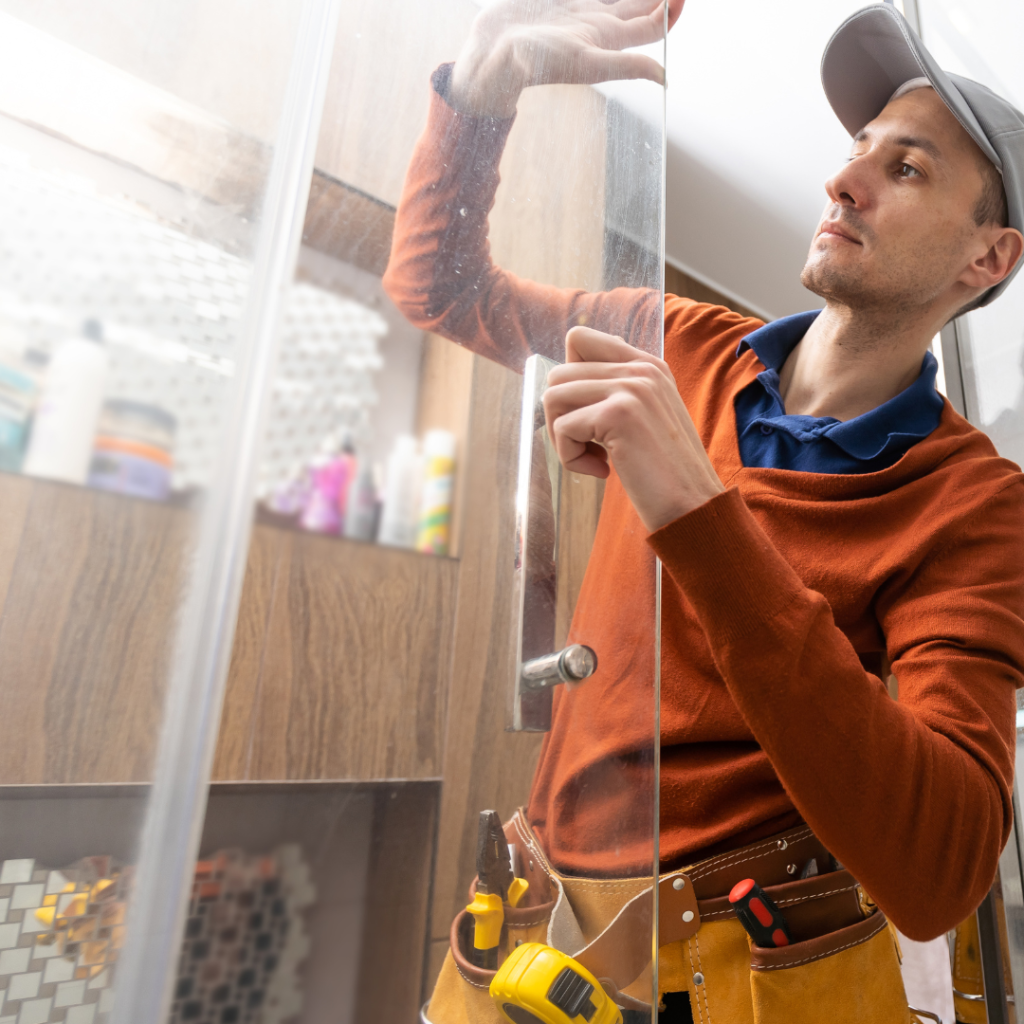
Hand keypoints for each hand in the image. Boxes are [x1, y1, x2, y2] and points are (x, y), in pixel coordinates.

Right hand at [450, 0, 683, 117]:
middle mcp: (598, 21)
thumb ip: (626, 66)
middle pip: (640, 2)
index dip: (674, 7)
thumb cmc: (536, 62)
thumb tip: (665, 78)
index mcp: (610, 36)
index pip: (655, 23)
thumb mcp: (585, 63)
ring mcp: (577, 8)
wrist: (490, 57)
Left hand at [542, 327, 723, 531]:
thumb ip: (616, 393)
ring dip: (563, 438)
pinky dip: (571, 458)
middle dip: (561, 417)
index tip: (586, 415)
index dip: (568, 379)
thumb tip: (561, 388)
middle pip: (558, 373)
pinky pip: (561, 429)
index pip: (580, 340)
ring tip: (595, 459)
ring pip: (553, 397)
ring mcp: (630, 388)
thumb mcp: (646, 418)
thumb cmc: (665, 473)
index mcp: (648, 365)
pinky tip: (602, 472)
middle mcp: (640, 369)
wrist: (694, 506)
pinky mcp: (617, 415)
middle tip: (589, 447)